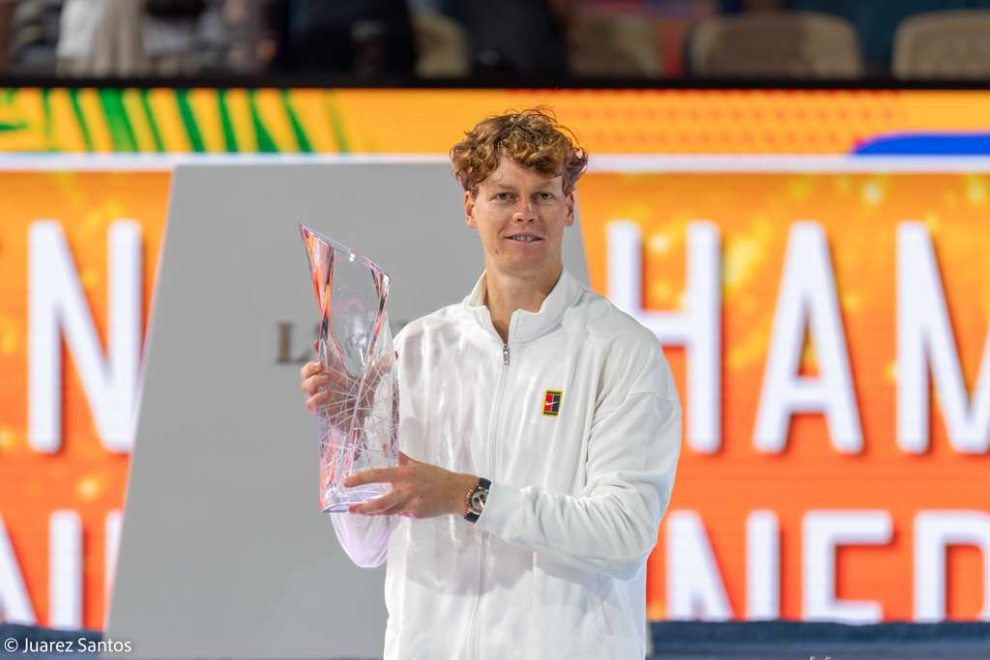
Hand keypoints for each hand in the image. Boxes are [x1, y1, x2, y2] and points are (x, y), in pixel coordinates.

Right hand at [299, 340, 391, 420]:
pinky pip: (310, 404)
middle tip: (321, 365)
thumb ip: (381, 366)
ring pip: (305, 386)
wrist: (363, 417)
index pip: (321, 357)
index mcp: (334, 371)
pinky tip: (328, 395)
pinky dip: (317, 399)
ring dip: (313, 381)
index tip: (316, 341)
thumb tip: (394, 353)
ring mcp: (320, 396)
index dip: (317, 348)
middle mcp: (324, 382)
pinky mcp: (321, 411)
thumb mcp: (372, 378)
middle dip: (309, 367)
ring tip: (327, 379)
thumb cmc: (363, 395)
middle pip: (306, 371)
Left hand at [344, 452, 477, 518]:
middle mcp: (406, 489)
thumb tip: (386, 446)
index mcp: (404, 474)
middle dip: (363, 508)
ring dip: (374, 512)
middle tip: (350, 509)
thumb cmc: (436, 476)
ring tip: (363, 512)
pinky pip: (400, 513)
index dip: (361, 479)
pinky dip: (394, 511)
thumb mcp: (417, 464)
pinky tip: (390, 510)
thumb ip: (400, 457)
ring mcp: (410, 504)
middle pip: (380, 502)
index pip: (378, 475)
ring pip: (388, 511)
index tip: (347, 482)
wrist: (455, 492)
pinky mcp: (415, 514)